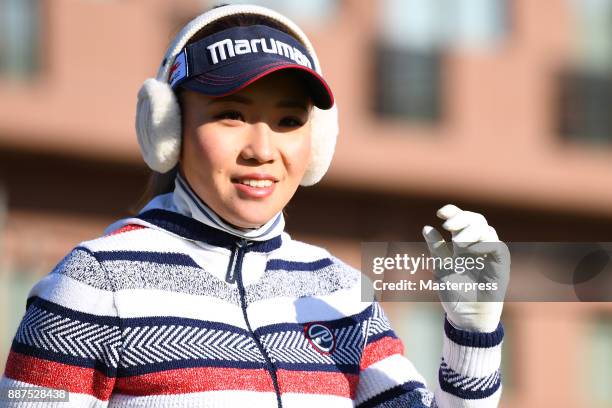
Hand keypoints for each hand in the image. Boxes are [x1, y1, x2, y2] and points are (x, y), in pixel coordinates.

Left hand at [422, 204, 509, 331]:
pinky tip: (472, 249)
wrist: (467, 318)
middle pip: (475, 219)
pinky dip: (485, 243)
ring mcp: (490, 254)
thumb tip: (426, 228)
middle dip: (461, 218)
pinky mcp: (501, 265)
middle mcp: (477, 246)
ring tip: (458, 243)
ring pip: (486, 229)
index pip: (460, 220)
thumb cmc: (455, 294)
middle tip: (448, 225)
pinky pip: (498, 247)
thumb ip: (436, 249)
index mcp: (462, 244)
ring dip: (471, 231)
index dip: (453, 211)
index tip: (440, 213)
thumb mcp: (441, 269)